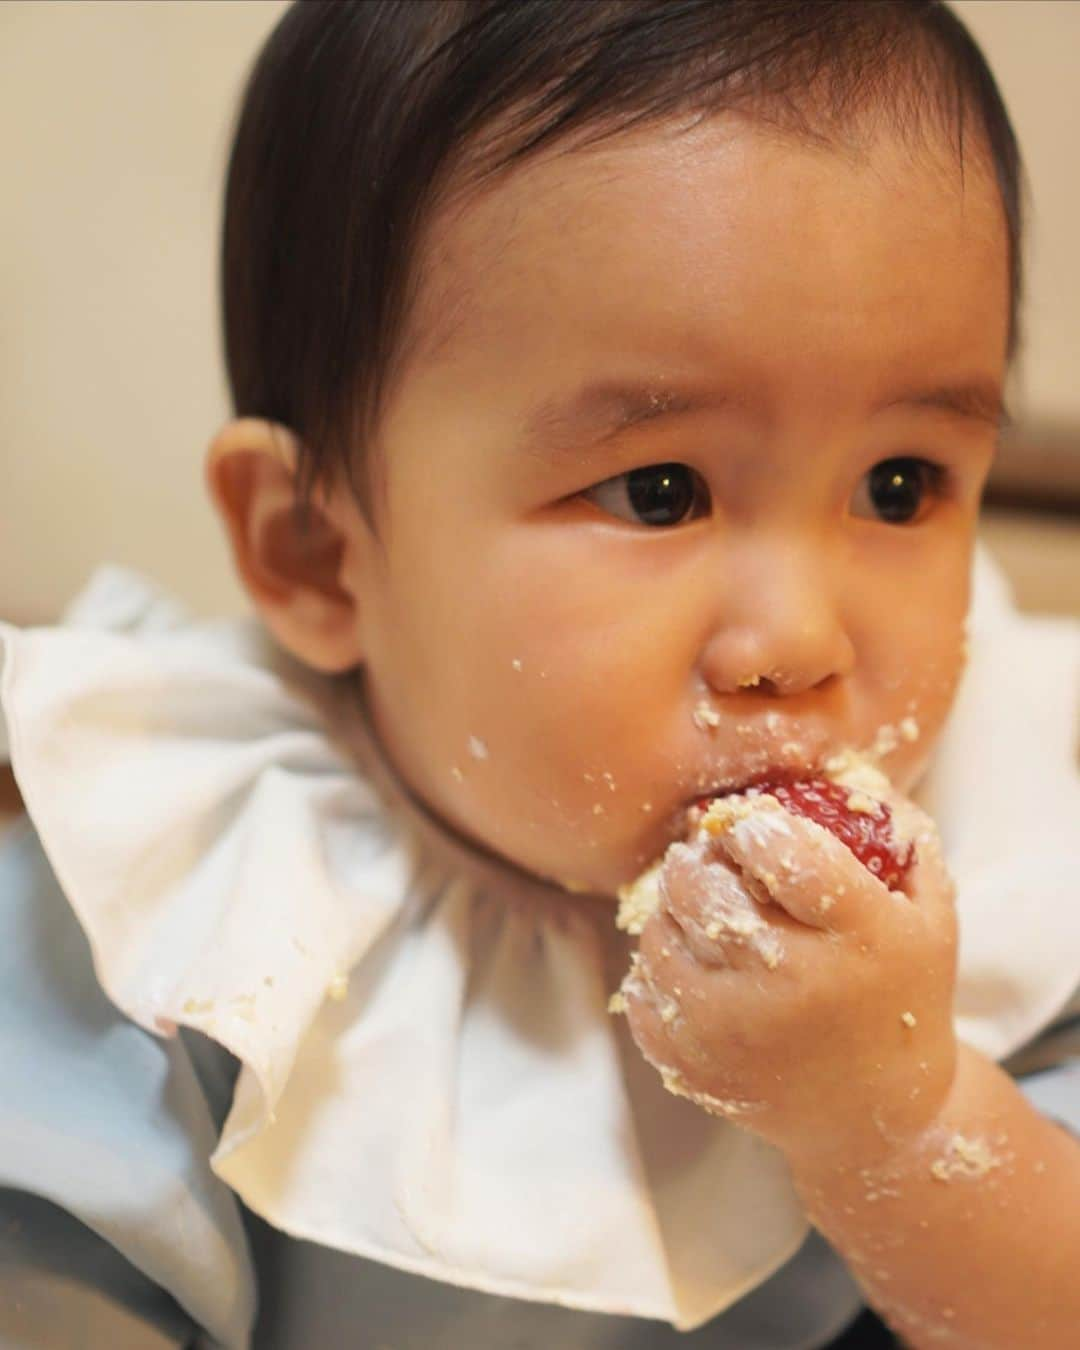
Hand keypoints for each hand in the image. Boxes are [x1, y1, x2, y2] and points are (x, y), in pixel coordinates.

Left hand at [616, 790, 960, 1163]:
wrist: (874, 1112)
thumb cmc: (901, 992)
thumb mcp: (930, 912)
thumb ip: (899, 836)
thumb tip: (844, 773)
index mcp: (860, 939)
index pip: (785, 855)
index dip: (755, 827)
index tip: (751, 827)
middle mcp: (795, 988)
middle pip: (704, 892)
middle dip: (696, 858)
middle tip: (706, 855)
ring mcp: (737, 1034)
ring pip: (661, 939)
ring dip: (667, 909)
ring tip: (693, 904)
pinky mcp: (695, 1067)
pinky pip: (642, 995)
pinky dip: (654, 968)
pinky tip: (684, 959)